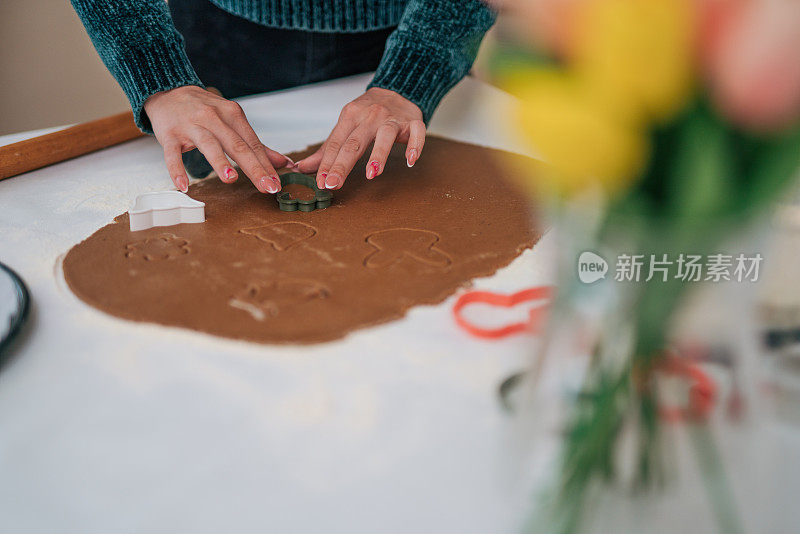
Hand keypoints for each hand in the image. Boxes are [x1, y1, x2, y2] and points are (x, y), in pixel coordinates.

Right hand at [144, 85, 290, 192]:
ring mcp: (191, 125)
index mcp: (233, 115)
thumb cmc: (205, 111)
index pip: (253, 144)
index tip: (276, 184)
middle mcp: (213, 118)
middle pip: (237, 145)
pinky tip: (183, 186)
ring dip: (219, 162)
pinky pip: (173, 153)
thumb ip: (256, 145)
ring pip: (208, 144)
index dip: (266, 165)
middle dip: (253, 167)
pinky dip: (177, 170)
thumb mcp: (233, 121)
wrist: (169, 91)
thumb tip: (282, 162)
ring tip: (230, 179)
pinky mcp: (169, 134)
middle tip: (266, 187)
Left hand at [295, 88, 425, 188]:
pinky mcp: (413, 122)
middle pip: (355, 142)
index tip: (321, 181)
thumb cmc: (369, 113)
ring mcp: (392, 118)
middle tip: (334, 183)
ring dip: (378, 155)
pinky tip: (410, 160)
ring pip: (385, 136)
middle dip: (343, 164)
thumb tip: (303, 167)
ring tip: (371, 174)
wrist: (397, 89)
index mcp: (351, 116)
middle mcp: (370, 116)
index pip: (336, 143)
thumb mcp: (346, 126)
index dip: (327, 163)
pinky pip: (416, 133)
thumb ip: (327, 149)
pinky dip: (414, 146)